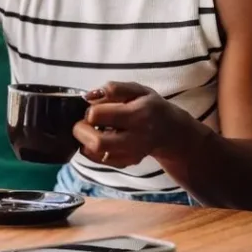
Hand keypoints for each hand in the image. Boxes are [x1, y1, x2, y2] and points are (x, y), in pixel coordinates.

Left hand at [72, 82, 190, 166]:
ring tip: (90, 130)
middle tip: (83, 122)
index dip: (89, 110)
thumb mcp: (138, 89)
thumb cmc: (150, 106)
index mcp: (138, 114)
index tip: (92, 107)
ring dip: (85, 141)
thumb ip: (114, 88)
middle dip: (81, 131)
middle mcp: (135, 137)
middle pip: (97, 142)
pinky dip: (91, 151)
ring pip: (97, 154)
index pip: (100, 115)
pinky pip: (100, 161)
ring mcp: (131, 153)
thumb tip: (89, 96)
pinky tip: (95, 139)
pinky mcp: (126, 163)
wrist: (169, 131)